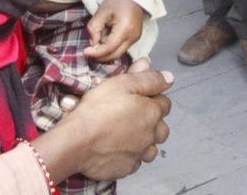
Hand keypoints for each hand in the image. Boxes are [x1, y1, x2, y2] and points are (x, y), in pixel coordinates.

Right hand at [39, 57, 172, 180]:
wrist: (77, 142)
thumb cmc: (97, 110)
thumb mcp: (122, 83)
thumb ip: (148, 79)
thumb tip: (169, 77)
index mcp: (152, 112)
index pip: (165, 103)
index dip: (153, 98)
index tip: (138, 97)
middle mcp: (151, 135)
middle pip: (162, 128)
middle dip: (153, 122)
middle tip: (133, 116)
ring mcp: (139, 154)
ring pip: (151, 148)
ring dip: (145, 141)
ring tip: (127, 134)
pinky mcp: (127, 168)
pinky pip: (135, 162)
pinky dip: (131, 156)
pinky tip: (118, 148)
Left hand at [85, 0, 144, 61]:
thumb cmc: (117, 1)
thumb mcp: (101, 12)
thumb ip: (93, 29)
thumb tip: (92, 44)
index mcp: (125, 29)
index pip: (109, 48)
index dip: (96, 53)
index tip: (85, 52)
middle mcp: (133, 37)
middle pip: (114, 55)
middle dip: (100, 56)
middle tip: (88, 51)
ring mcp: (135, 39)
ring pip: (117, 54)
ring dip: (105, 52)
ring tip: (98, 39)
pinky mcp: (134, 39)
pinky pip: (120, 49)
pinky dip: (111, 48)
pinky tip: (105, 38)